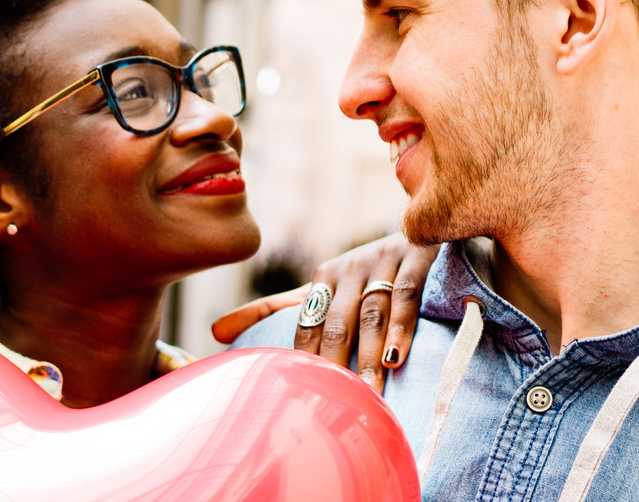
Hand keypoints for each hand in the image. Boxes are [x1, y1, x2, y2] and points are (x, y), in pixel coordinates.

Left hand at [212, 234, 439, 392]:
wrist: (424, 232)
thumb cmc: (367, 275)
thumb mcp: (323, 289)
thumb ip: (273, 311)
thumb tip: (214, 332)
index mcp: (324, 276)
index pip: (306, 323)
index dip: (301, 359)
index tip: (297, 398)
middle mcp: (350, 267)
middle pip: (336, 322)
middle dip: (333, 363)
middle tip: (332, 406)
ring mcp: (384, 261)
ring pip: (371, 314)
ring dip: (369, 356)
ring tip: (368, 393)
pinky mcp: (418, 258)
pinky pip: (406, 296)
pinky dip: (401, 328)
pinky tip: (396, 359)